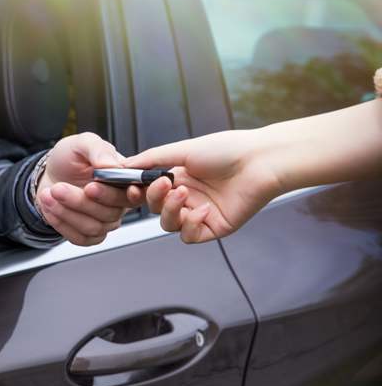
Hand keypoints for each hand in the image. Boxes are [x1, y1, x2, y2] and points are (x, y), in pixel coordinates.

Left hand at [35, 133, 142, 245]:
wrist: (49, 175)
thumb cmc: (69, 159)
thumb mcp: (81, 143)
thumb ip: (97, 149)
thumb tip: (111, 165)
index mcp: (125, 178)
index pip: (137, 192)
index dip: (125, 195)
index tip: (96, 188)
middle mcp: (120, 202)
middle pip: (112, 212)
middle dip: (81, 201)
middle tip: (59, 188)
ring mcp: (107, 220)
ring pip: (94, 227)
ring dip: (67, 211)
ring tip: (50, 193)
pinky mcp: (90, 234)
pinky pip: (81, 238)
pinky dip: (62, 223)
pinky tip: (51, 207)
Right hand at [124, 129, 282, 242]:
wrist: (260, 162)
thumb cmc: (228, 150)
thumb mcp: (183, 150)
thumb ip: (152, 158)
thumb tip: (125, 163)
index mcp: (178, 177)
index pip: (148, 191)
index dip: (137, 193)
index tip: (131, 188)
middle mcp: (188, 196)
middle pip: (155, 209)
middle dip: (153, 198)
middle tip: (163, 184)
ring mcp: (200, 213)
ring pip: (168, 224)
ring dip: (171, 210)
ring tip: (184, 194)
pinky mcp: (213, 227)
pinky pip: (189, 236)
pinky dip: (191, 224)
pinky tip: (203, 209)